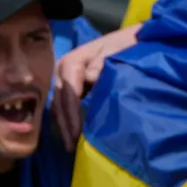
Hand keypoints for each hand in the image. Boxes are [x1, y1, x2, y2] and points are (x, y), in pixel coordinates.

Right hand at [53, 25, 140, 150]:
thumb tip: (89, 78)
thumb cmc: (125, 46)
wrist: (129, 40)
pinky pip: (62, 106)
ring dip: (63, 126)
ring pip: (58, 106)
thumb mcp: (116, 52)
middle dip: (65, 124)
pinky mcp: (68, 86)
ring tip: (70, 146)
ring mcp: (63, 78)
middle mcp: (61, 71)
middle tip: (72, 146)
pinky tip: (71, 134)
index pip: (68, 92)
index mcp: (71, 62)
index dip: (72, 114)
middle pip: (59, 101)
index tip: (78, 133)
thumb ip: (102, 65)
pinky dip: (66, 120)